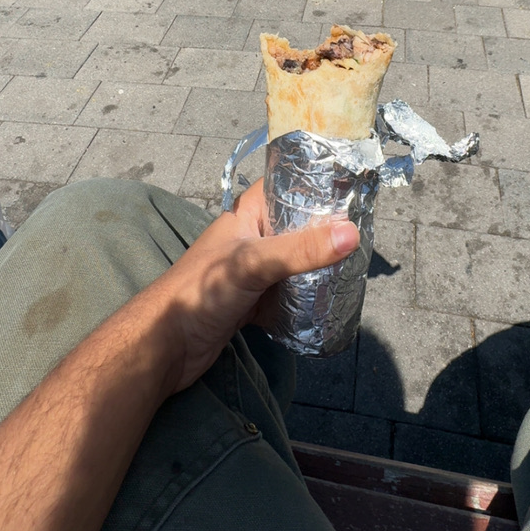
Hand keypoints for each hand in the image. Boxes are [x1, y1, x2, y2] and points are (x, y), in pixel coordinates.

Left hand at [149, 180, 359, 394]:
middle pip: (297, 227)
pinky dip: (307, 300)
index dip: (316, 184)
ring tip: (355, 270)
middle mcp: (251, 238)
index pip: (286, 185)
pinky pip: (289, 296)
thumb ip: (301, 250)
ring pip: (295, 263)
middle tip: (365, 237)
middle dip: (327, 233)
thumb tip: (352, 233)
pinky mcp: (253, 303)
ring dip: (319, 269)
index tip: (354, 190)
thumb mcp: (253, 263)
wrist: (164, 347)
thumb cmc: (200, 291)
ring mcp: (252, 272)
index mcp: (246, 215)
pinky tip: (331, 304)